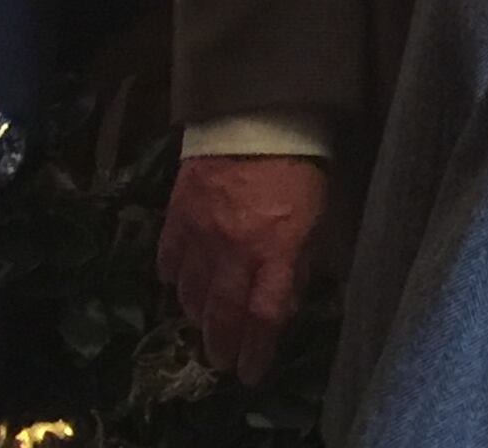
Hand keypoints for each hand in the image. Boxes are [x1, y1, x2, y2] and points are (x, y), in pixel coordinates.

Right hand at [158, 154, 332, 382]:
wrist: (255, 115)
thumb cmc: (301, 164)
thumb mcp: (318, 215)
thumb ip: (302, 259)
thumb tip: (289, 298)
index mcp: (276, 250)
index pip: (264, 316)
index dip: (257, 350)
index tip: (251, 373)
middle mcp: (235, 251)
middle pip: (223, 312)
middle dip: (222, 343)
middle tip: (220, 363)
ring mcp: (201, 234)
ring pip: (191, 290)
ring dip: (197, 314)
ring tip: (202, 328)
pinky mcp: (178, 214)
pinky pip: (168, 256)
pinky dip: (171, 276)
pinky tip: (174, 286)